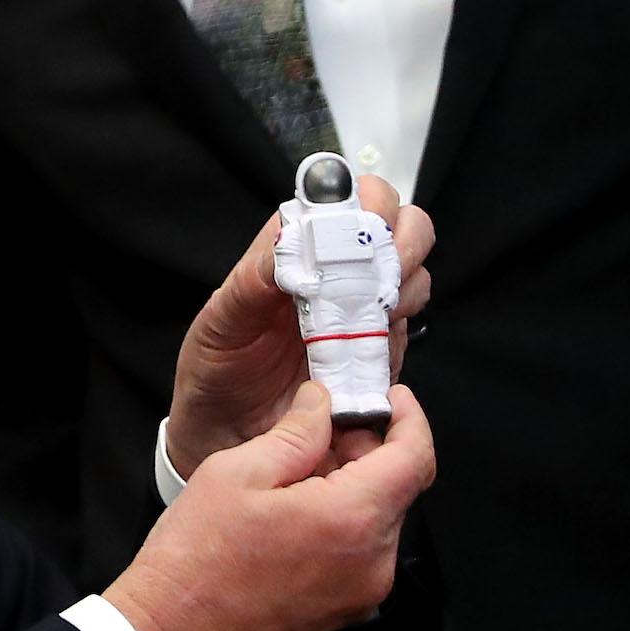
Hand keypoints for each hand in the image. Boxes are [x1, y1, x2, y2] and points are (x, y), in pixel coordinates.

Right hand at [105, 381, 434, 630]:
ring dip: (351, 485)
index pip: (414, 459)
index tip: (389, 396)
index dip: (409, 419)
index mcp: (352, 520)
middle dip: (368, 450)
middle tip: (319, 426)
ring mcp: (362, 594)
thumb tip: (323, 403)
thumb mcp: (237, 472)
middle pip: (397, 488)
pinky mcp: (344, 611)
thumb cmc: (196, 558)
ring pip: (377, 518)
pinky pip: (360, 550)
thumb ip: (295, 432)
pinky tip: (292, 508)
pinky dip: (341, 519)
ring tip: (292, 470)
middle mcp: (372, 563)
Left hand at [166, 177, 432, 479]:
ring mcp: (360, 307)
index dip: (363, 202)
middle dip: (400, 237)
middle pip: (397, 223)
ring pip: (413, 269)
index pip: (345, 197)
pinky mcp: (378, 348)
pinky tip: (378, 337)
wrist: (228, 433)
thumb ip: (252, 279)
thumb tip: (287, 239)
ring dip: (405, 279)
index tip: (358, 228)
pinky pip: (410, 324)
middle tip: (382, 268)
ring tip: (377, 305)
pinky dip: (404, 324)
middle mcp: (333, 270)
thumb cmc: (216, 369)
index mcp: (293, 248)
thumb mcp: (221, 320)